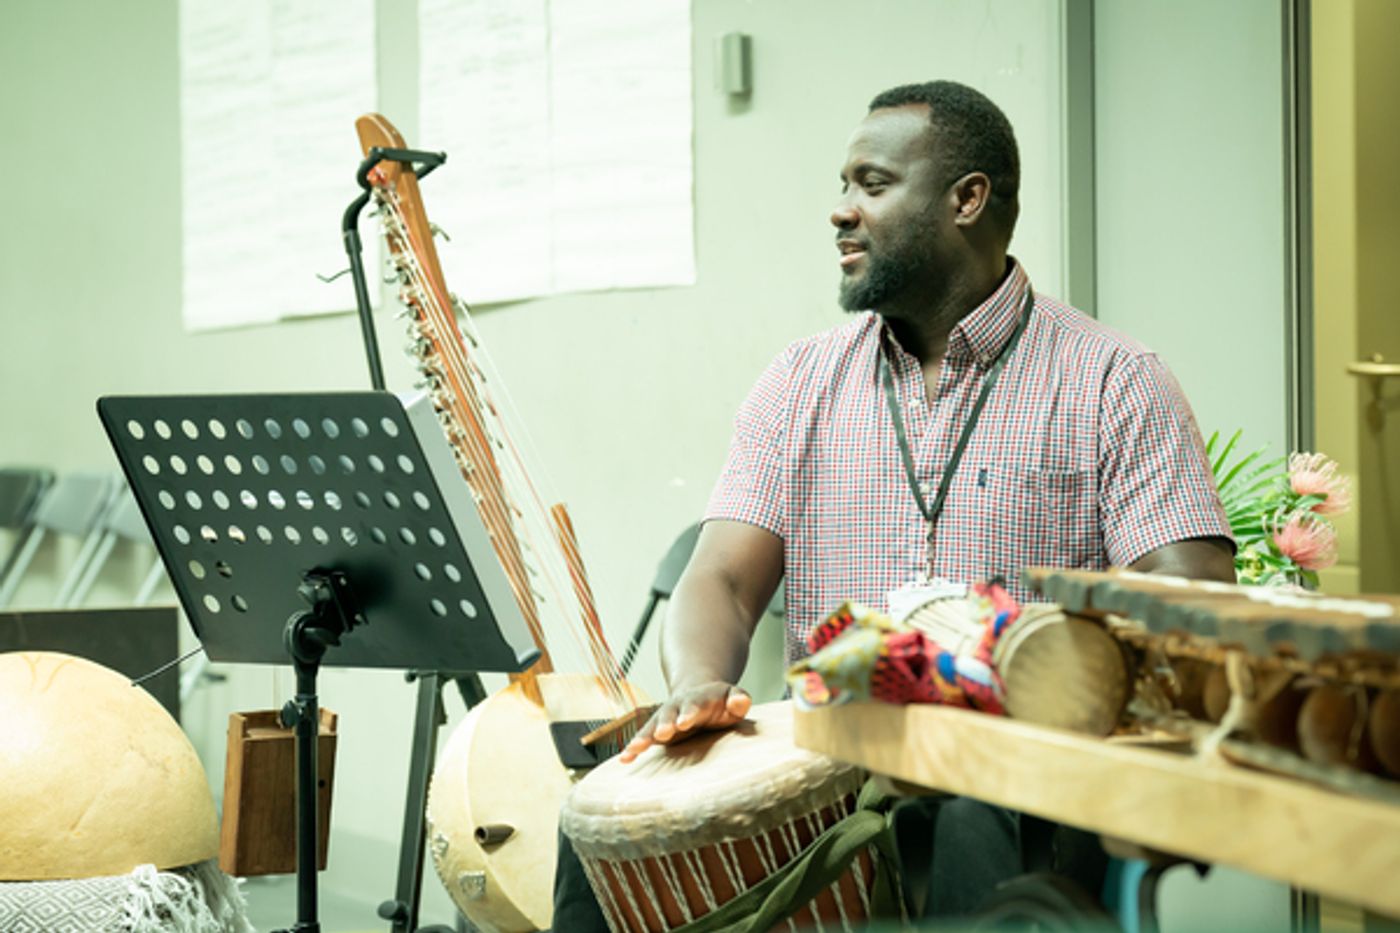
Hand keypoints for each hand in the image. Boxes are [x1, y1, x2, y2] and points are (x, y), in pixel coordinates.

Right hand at [618, 682, 750, 762]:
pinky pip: (643, 738)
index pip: (694, 705)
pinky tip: (625, 759)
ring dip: (645, 736)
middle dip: (665, 723)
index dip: (689, 712)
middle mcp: (678, 707)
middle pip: (669, 713)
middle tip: (662, 733)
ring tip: (635, 748)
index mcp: (698, 699)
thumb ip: (739, 698)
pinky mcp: (657, 731)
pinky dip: (634, 747)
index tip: (684, 721)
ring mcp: (665, 718)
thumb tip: (739, 702)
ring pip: (652, 725)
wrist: (698, 694)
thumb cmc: (721, 702)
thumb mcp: (734, 697)